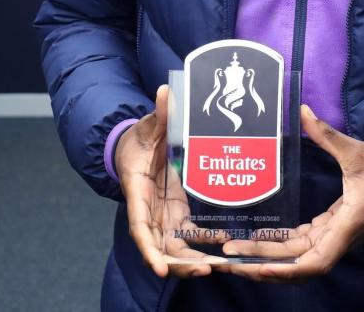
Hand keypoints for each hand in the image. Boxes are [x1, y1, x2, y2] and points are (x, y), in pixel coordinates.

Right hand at [117, 85, 225, 278]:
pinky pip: (191, 234)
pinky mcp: (177, 213)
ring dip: (194, 259)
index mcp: (138, 193)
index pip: (141, 228)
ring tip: (219, 267)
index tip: (160, 270)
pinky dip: (206, 242)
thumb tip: (165, 91)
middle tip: (204, 271)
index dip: (150, 250)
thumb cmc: (138, 138)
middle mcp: (150, 210)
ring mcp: (163, 214)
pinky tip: (227, 243)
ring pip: (176, 246)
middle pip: (161, 246)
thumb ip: (158, 114)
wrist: (136, 146)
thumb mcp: (146, 125)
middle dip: (180, 263)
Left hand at [217, 104, 363, 282]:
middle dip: (262, 264)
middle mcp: (341, 237)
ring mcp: (337, 236)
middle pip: (298, 264)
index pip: (317, 261)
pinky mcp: (334, 229)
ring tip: (235, 255)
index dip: (288, 269)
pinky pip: (304, 245)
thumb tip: (303, 111)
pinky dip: (282, 246)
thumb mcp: (357, 150)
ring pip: (298, 258)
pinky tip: (259, 240)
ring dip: (268, 258)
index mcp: (348, 224)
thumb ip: (328, 135)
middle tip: (228, 259)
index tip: (260, 268)